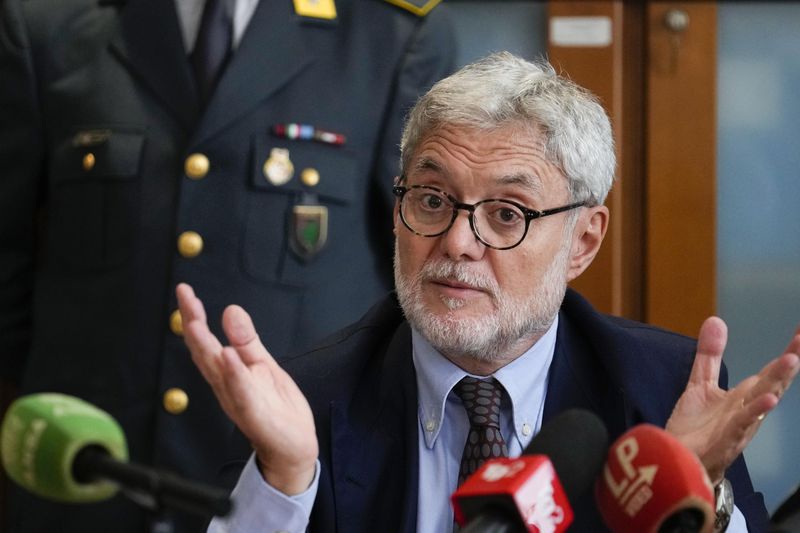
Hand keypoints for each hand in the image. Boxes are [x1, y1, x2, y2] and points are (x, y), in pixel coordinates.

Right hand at [176, 283, 317, 494]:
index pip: (206, 340)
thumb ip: (246, 340)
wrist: (294, 446)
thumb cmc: (275, 406)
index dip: (193, 316)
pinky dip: (234, 376)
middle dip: (193, 325)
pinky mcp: (254, 415)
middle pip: (204, 352)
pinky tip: (228, 357)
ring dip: (205, 348)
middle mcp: (226, 385)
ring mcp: (238, 400)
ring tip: (196, 324)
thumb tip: (230, 309)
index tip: (185, 291)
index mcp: (227, 372)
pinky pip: (241, 394)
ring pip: (217, 372)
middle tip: (185, 298)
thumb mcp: (263, 365)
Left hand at [666, 316, 799, 484]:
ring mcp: (738, 426)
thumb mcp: (701, 384)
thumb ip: (709, 355)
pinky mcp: (724, 440)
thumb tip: (715, 320)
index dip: (788, 354)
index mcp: (745, 397)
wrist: (682, 463)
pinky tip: (767, 400)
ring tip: (790, 361)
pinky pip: (742, 425)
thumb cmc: (697, 428)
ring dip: (776, 383)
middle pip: (772, 384)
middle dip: (788, 365)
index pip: (771, 372)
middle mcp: (748, 410)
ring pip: (761, 402)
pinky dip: (755, 413)